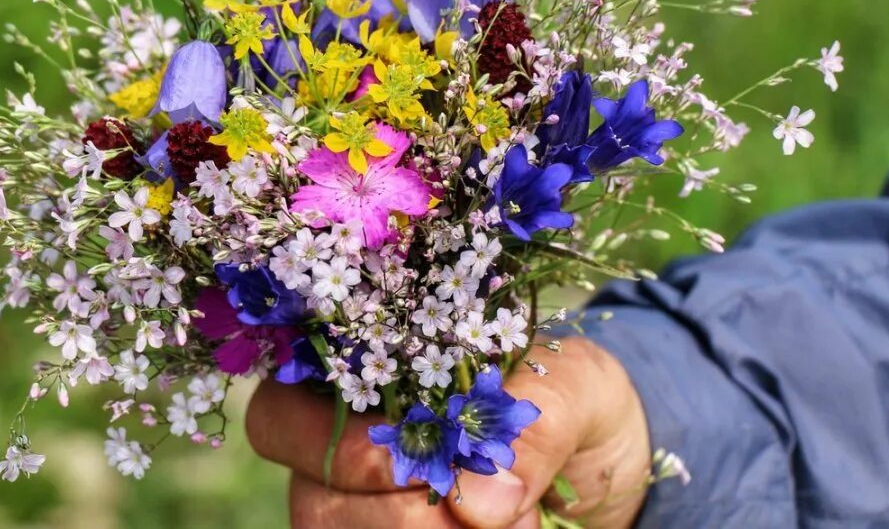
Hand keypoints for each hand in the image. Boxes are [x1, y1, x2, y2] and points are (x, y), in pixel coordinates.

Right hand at [246, 337, 651, 528]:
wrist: (605, 458)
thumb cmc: (575, 397)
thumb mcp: (577, 386)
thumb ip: (536, 419)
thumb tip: (480, 502)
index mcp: (362, 374)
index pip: (282, 414)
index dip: (335, 449)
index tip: (414, 468)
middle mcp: (342, 447)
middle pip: (313, 498)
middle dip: (395, 517)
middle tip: (482, 512)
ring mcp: (360, 508)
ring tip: (511, 525)